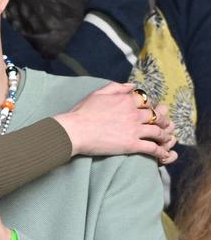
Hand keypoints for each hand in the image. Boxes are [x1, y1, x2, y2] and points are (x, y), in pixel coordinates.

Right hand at [53, 82, 176, 163]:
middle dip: (161, 120)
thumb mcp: (97, 94)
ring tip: (164, 139)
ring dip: (163, 136)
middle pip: (156, 115)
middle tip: (162, 125)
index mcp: (125, 100)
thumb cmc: (82, 113)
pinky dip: (160, 151)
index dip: (150, 106)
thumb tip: (131, 85)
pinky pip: (152, 148)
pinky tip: (162, 154)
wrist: (74, 131)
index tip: (150, 110)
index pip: (146, 101)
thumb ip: (116, 87)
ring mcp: (134, 129)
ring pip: (158, 131)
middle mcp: (133, 113)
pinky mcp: (131, 144)